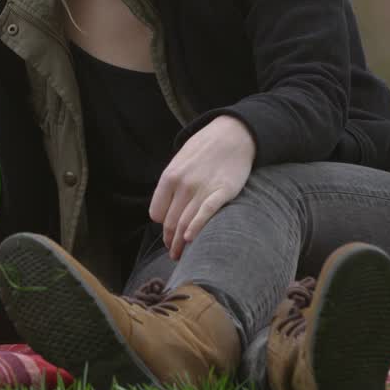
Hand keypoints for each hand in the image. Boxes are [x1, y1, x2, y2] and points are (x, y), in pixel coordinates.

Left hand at [149, 115, 255, 259]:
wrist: (233, 134)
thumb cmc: (205, 149)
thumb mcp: (180, 161)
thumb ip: (171, 183)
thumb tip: (164, 208)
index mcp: (169, 176)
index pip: (157, 212)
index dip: (161, 225)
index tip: (167, 231)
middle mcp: (183, 184)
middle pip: (170, 222)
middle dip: (170, 241)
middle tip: (173, 253)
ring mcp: (202, 188)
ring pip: (185, 223)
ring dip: (180, 243)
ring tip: (180, 255)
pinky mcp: (222, 192)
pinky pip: (205, 213)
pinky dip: (196, 227)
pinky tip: (190, 239)